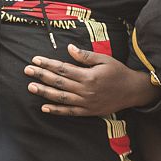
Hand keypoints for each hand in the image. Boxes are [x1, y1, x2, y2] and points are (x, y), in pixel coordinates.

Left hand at [25, 44, 158, 115]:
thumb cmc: (118, 72)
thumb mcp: (104, 59)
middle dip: (41, 76)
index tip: (36, 60)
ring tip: (31, 87)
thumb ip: (86, 56)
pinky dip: (56, 110)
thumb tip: (70, 48)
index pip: (63, 69)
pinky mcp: (88, 111)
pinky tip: (44, 107)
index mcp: (89, 76)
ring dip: (44, 92)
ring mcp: (86, 103)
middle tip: (27, 70)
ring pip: (61, 98)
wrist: (132, 91)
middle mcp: (86, 90)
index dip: (48, 64)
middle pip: (59, 83)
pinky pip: (69, 112)